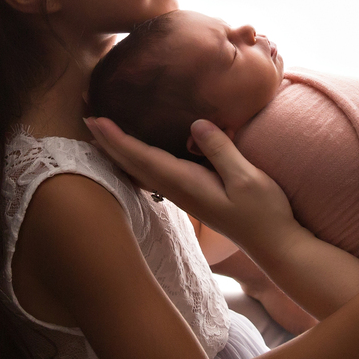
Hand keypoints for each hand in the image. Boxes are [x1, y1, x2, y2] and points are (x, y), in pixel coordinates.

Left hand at [85, 116, 296, 244]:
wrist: (275, 244)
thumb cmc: (264, 212)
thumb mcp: (246, 177)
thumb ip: (221, 150)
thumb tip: (196, 123)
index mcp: (184, 183)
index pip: (141, 156)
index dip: (116, 138)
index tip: (94, 118)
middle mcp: (177, 189)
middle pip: (131, 162)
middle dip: (106, 140)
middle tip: (83, 113)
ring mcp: (183, 193)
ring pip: (139, 168)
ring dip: (117, 148)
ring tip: (99, 130)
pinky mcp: (191, 193)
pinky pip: (153, 172)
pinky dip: (136, 158)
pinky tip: (134, 152)